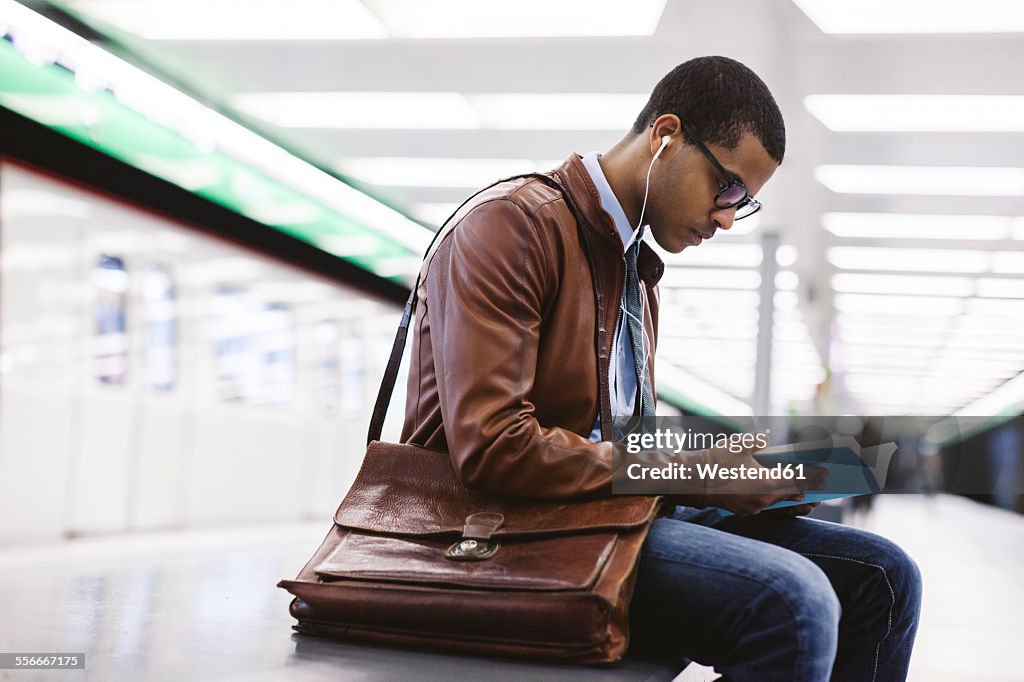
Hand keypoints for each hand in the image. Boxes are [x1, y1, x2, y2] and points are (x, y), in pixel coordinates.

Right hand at [694, 446, 827, 516]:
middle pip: (792, 494)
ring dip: (794, 499)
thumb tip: (766, 440)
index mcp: (767, 482)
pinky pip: (767, 508)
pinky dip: (777, 503)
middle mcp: (764, 499)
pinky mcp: (744, 511)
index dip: (813, 476)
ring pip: (780, 503)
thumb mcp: (739, 445)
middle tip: (824, 487)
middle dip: (808, 489)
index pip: (797, 479)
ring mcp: (754, 508)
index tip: (827, 475)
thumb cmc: (717, 461)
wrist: (693, 480)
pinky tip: (780, 500)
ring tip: (808, 498)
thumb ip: (757, 441)